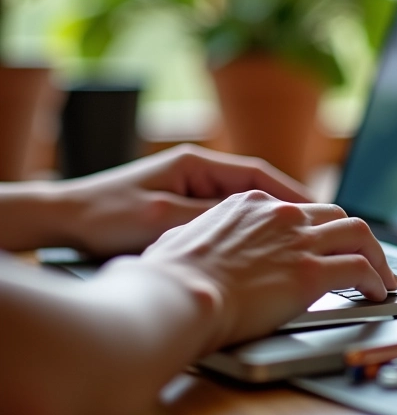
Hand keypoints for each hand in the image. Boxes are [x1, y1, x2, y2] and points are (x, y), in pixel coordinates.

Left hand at [59, 144, 309, 256]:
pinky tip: (253, 251)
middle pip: (255, 188)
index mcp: (196, 164)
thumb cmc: (105, 215)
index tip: (316, 210)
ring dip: (265, 220)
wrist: (62, 219)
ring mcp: (188, 188)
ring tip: (293, 240)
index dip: (290, 192)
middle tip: (315, 228)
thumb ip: (210, 218)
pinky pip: (222, 219)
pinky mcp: (178, 207)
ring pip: (240, 204)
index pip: (258, 174)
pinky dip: (242, 232)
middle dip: (285, 207)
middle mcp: (196, 171)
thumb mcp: (162, 218)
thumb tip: (255, 224)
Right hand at [135, 191, 396, 348]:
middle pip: (337, 215)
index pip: (302, 208)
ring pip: (359, 234)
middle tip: (366, 257)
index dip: (321, 227)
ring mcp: (298, 241)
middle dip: (356, 236)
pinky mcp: (310, 273)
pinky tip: (377, 294)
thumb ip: (200, 236)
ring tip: (383, 277)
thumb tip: (189, 243)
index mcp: (252, 204)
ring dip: (377, 255)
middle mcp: (282, 215)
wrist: (177, 297)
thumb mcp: (179, 239)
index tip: (328, 243)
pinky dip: (375, 280)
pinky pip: (360, 269)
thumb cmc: (168, 277)